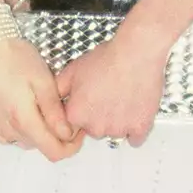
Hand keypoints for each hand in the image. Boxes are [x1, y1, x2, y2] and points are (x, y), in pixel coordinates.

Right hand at [0, 36, 83, 161]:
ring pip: (21, 141)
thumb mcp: (44, 82)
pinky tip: (19, 110)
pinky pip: (4, 135)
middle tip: (60, 113)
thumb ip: (55, 113)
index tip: (77, 133)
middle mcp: (6, 129)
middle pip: (38, 146)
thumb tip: (67, 134)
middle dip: (53, 135)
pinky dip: (16, 129)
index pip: (53, 152)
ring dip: (35, 132)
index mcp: (23, 120)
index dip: (70, 147)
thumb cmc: (15, 57)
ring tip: (38, 107)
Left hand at [55, 30, 168, 145]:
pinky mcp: (139, 128)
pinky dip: (135, 128)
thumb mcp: (73, 70)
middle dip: (99, 117)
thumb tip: (54, 99)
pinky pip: (135, 139)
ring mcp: (118, 129)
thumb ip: (58, 89)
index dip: (81, 112)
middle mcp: (95, 127)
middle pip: (94, 130)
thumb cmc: (107, 59)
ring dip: (117, 122)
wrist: (136, 54)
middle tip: (106, 96)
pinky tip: (134, 111)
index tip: (89, 102)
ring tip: (122, 98)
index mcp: (76, 115)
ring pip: (114, 133)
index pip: (73, 126)